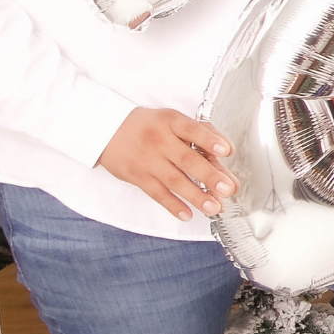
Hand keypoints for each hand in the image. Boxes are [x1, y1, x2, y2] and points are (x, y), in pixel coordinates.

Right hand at [98, 107, 237, 220]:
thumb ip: (200, 132)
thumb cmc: (149, 126)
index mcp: (172, 122)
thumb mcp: (172, 120)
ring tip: (215, 207)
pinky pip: (157, 193)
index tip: (227, 151)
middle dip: (210, 176)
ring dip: (196, 196)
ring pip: (174, 181)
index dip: (210, 140)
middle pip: (187, 160)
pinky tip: (188, 214)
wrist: (106, 131)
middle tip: (228, 189)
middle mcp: (160, 141)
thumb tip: (225, 149)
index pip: (193, 130)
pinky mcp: (138, 177)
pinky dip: (173, 205)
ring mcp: (148, 161)